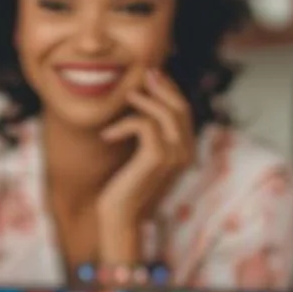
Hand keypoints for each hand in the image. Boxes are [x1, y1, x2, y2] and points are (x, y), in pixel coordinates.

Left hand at [95, 69, 194, 265]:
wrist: (120, 218)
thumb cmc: (124, 188)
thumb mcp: (139, 158)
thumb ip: (149, 137)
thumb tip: (142, 106)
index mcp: (185, 151)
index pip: (184, 112)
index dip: (170, 90)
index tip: (153, 76)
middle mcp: (185, 152)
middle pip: (180, 107)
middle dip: (162, 86)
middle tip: (144, 73)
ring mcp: (174, 155)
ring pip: (165, 112)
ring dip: (143, 100)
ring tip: (124, 97)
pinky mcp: (156, 158)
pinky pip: (144, 125)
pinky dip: (124, 124)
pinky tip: (107, 135)